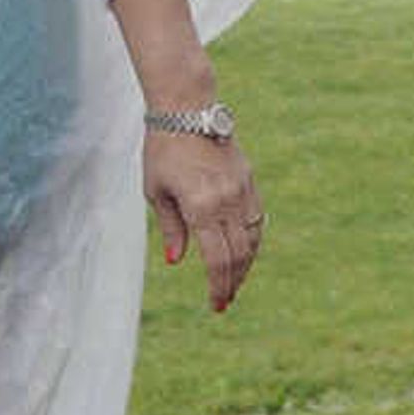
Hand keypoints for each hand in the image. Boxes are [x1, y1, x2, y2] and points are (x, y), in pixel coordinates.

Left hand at [145, 128, 263, 312]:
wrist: (187, 109)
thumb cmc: (163, 150)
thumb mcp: (157, 192)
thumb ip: (170, 228)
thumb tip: (177, 261)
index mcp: (202, 207)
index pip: (217, 259)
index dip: (218, 287)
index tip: (216, 305)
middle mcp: (227, 201)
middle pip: (239, 254)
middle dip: (232, 282)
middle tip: (224, 301)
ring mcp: (242, 190)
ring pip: (252, 238)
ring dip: (245, 264)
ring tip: (234, 281)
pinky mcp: (249, 181)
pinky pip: (257, 219)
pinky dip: (252, 241)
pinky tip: (243, 252)